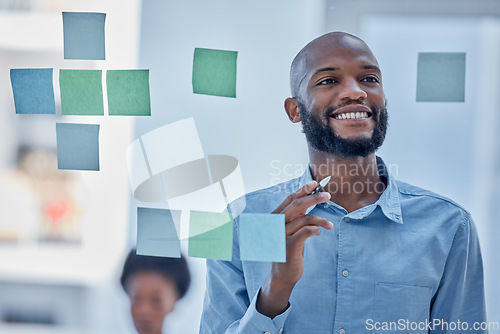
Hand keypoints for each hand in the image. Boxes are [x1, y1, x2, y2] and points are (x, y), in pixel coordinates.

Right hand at [256, 180, 332, 317]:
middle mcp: (277, 224)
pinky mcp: (289, 245)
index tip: (315, 183)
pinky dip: (316, 229)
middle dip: (314, 198)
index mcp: (276, 217)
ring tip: (330, 224)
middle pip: (297, 205)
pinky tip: (320, 232)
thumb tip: (310, 199)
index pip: (290, 199)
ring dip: (321, 219)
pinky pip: (306, 232)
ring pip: (305, 219)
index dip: (302, 190)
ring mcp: (282, 234)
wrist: (282, 274)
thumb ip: (296, 216)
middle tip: (328, 195)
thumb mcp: (291, 230)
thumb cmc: (289, 249)